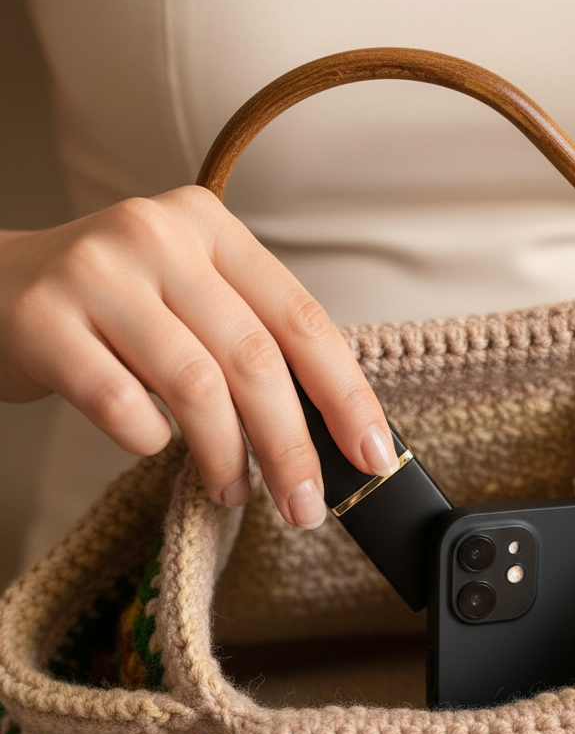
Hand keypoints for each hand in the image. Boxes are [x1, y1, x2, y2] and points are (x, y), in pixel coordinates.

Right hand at [0, 186, 397, 525]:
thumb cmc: (111, 312)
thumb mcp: (189, 299)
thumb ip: (250, 342)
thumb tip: (331, 436)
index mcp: (210, 227)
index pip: (301, 320)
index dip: (345, 396)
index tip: (372, 457)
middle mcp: (157, 236)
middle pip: (254, 360)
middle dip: (291, 448)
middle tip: (304, 506)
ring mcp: (96, 273)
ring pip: (196, 387)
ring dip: (226, 457)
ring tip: (231, 489)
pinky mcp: (43, 319)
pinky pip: (121, 405)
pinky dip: (149, 441)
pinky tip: (153, 445)